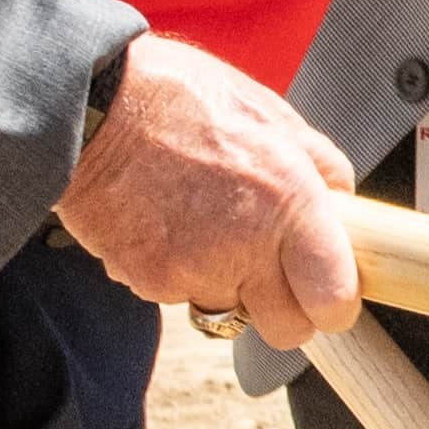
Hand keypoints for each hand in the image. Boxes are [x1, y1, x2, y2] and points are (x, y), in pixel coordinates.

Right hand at [55, 34, 363, 344]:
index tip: (329, 288)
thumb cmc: (176, 97)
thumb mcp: (266, 110)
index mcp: (288, 201)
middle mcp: (245, 247)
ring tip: (205, 220)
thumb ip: (315, 162)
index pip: (334, 301)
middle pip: (287, 331)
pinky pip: (180, 292)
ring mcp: (193, 271)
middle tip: (273, 265)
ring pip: (230, 309)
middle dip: (286, 307)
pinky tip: (167, 220)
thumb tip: (340, 198)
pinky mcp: (148, 281)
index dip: (335, 303)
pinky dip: (178, 268)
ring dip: (227, 281)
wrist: (88, 107)